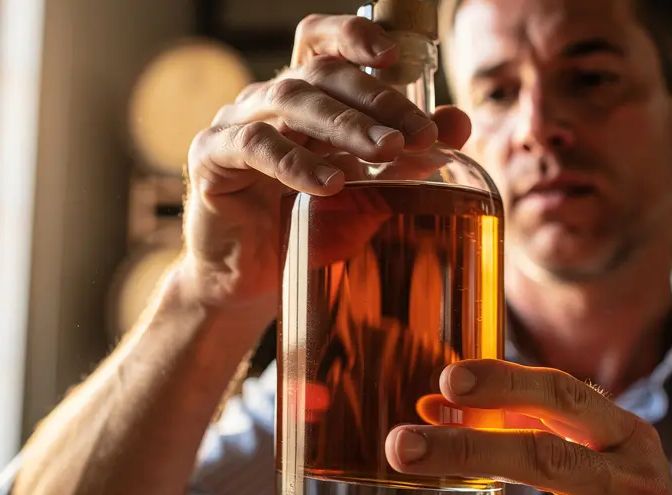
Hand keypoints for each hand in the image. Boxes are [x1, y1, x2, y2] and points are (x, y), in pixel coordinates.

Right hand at [179, 13, 471, 308]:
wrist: (250, 283)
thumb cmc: (307, 231)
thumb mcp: (368, 192)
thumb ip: (407, 157)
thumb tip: (460, 124)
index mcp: (304, 98)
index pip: (322, 43)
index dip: (354, 34)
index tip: (396, 55)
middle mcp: (267, 101)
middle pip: (320, 73)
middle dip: (376, 100)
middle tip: (417, 134)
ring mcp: (234, 125)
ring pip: (289, 101)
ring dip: (344, 124)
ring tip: (386, 152)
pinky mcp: (211, 160)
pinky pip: (254, 146)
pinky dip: (295, 162)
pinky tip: (330, 183)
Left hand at [355, 359, 671, 494]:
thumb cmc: (627, 488)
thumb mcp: (597, 443)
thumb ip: (523, 417)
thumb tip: (434, 403)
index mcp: (627, 436)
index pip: (565, 396)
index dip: (506, 383)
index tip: (447, 378)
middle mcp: (627, 488)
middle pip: (542, 461)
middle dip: (466, 450)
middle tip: (400, 445)